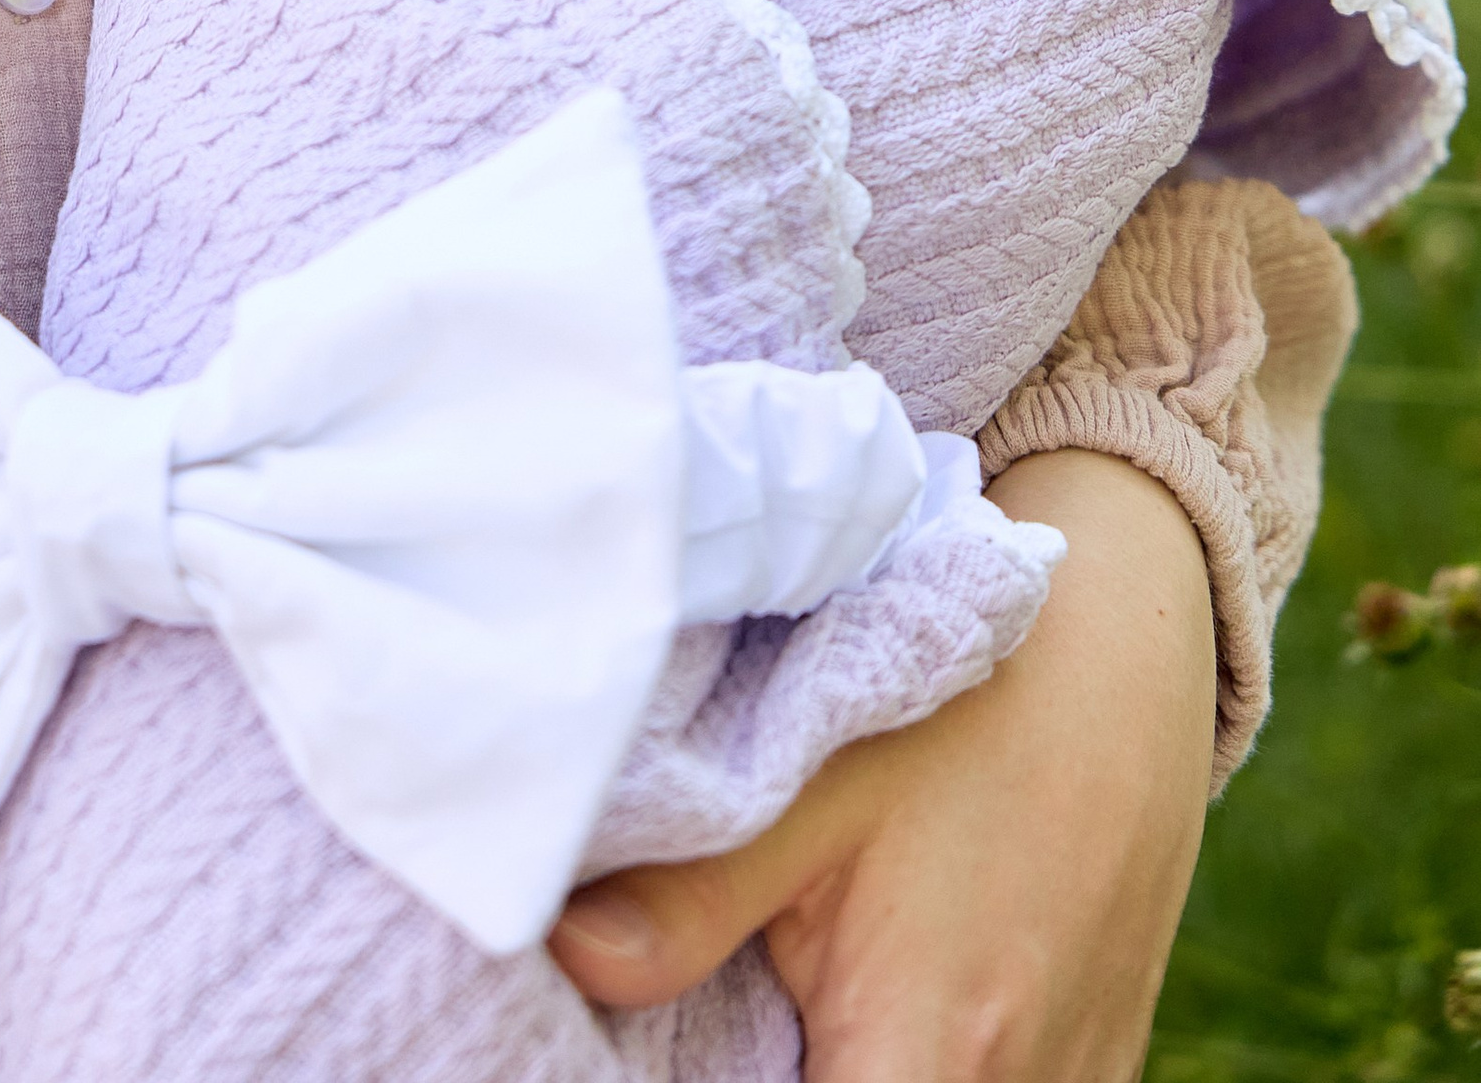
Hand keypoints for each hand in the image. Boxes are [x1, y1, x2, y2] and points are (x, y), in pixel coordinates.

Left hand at [550, 449, 1215, 1082]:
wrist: (1123, 646)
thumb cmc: (957, 708)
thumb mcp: (808, 780)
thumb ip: (684, 895)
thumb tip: (561, 955)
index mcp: (929, 1049)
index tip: (685, 1054)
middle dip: (777, 1078)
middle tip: (722, 1018)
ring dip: (854, 1065)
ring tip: (792, 1003)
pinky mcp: (1101, 1060)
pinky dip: (923, 1061)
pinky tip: (866, 1005)